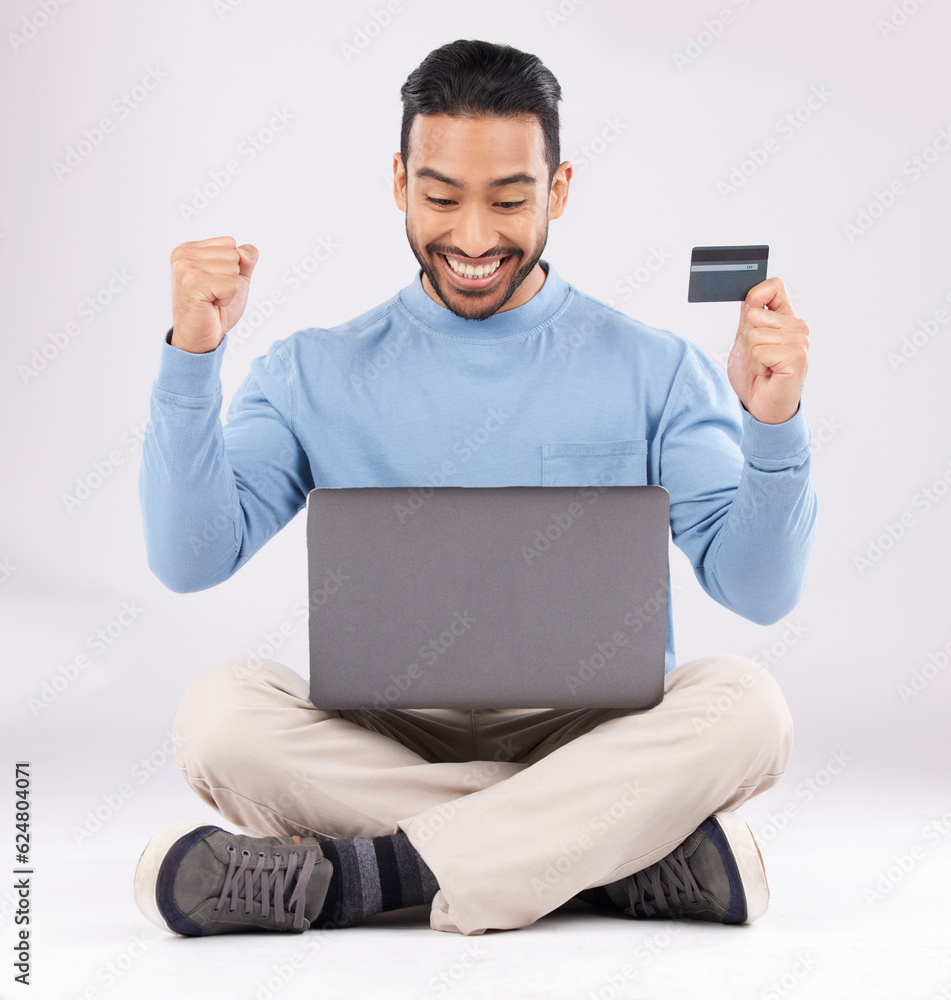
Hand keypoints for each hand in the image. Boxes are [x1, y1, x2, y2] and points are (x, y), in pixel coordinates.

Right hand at [169, 236, 258, 353]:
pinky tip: (211, 305)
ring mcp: (186, 268)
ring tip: (212, 299)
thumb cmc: (215, 308)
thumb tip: (245, 253)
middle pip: (233, 255)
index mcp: (189, 249)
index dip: (232, 267)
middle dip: (230, 279)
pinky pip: (231, 284)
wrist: (202, 336)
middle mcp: (183, 255)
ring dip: (228, 290)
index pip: (230, 243)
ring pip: (233, 269)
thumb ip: (246, 260)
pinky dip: (227, 299)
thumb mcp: (237, 278)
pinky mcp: (192, 283)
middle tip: (213, 294)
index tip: (215, 283)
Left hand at [727, 277, 808, 423]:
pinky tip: (767, 374)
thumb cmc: (755, 377)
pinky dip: (756, 366)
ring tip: (763, 367)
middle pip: (753, 314)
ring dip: (751, 356)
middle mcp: (797, 327)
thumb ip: (748, 318)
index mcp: (786, 318)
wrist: (761, 406)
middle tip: (757, 358)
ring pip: (754, 334)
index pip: (773, 287)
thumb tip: (750, 296)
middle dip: (746, 339)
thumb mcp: (745, 342)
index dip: (755, 297)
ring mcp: (800, 341)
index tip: (750, 316)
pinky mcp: (797, 356)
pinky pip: (759, 351)